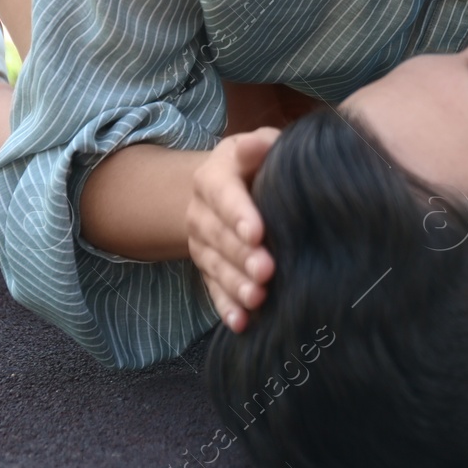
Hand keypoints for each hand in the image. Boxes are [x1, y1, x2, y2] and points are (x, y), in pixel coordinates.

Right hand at [188, 128, 278, 332]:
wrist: (234, 185)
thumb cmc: (258, 162)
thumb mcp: (260, 144)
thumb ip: (261, 143)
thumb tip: (259, 144)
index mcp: (212, 177)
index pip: (223, 195)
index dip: (238, 214)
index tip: (257, 233)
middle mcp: (200, 212)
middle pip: (219, 236)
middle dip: (241, 256)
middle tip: (267, 270)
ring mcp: (202, 244)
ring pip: (216, 266)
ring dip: (236, 284)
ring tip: (258, 299)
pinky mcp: (208, 269)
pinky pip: (214, 290)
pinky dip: (227, 307)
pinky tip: (242, 323)